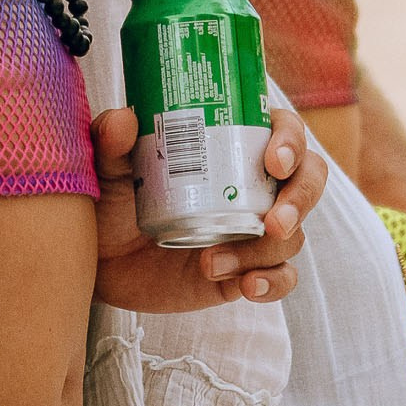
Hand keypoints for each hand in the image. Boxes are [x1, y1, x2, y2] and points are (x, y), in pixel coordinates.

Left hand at [89, 105, 327, 312]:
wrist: (98, 260)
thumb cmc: (110, 197)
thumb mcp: (106, 165)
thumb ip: (111, 139)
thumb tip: (125, 119)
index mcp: (231, 146)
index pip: (283, 129)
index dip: (290, 140)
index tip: (273, 160)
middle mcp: (252, 186)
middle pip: (307, 180)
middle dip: (301, 199)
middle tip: (273, 220)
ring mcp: (251, 231)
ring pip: (293, 235)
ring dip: (264, 250)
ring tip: (211, 262)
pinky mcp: (242, 271)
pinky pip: (280, 279)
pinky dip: (272, 283)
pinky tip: (246, 286)